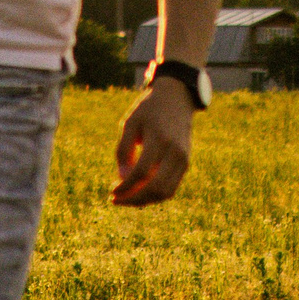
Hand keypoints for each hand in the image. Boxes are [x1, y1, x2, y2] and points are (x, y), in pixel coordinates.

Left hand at [111, 79, 193, 206]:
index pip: (142, 172)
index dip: (125, 186)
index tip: (112, 192)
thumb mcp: (130, 123)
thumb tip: (122, 178)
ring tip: (127, 199)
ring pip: (166, 192)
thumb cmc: (148, 110)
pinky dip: (155, 195)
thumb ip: (124, 149)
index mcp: (158, 138)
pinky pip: (172, 187)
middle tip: (116, 200)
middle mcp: (175, 151)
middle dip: (134, 199)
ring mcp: (183, 159)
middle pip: (156, 187)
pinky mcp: (186, 163)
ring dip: (145, 201)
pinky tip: (139, 193)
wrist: (177, 99)